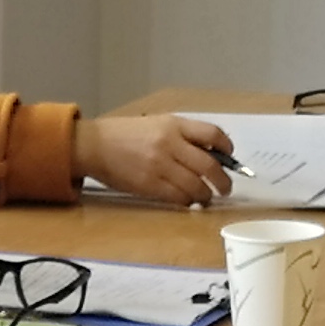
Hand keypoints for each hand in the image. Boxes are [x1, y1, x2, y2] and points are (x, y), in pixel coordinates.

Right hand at [72, 112, 235, 205]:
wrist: (95, 145)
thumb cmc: (125, 134)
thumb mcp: (157, 124)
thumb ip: (183, 135)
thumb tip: (211, 152)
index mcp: (174, 125)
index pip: (213, 134)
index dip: (227, 148)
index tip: (230, 158)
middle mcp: (170, 144)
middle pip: (210, 165)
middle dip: (223, 181)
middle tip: (225, 188)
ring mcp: (160, 166)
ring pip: (196, 186)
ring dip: (206, 195)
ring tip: (206, 198)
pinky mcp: (150, 185)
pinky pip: (178, 198)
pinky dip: (188, 202)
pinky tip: (188, 201)